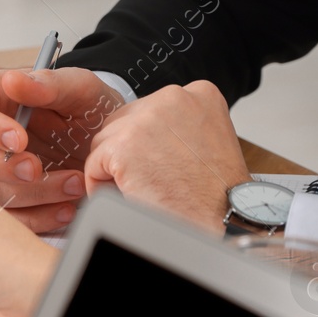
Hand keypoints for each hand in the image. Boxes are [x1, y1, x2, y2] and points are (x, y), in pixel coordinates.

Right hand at [0, 66, 123, 232]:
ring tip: (74, 184)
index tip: (19, 139)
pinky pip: (7, 216)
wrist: (109, 145)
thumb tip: (13, 80)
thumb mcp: (80, 89)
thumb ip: (49, 83)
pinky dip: (38, 217)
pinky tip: (66, 207)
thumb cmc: (89, 110)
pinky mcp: (6, 198)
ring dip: (31, 193)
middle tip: (35, 169)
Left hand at [84, 80, 247, 234]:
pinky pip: (94, 165)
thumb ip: (178, 125)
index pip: (149, 109)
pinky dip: (102, 185)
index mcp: (199, 94)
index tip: (160, 160)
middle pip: (123, 121)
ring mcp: (146, 120)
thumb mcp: (209, 140)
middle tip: (150, 179)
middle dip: (128, 151)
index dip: (148, 141)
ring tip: (144, 189)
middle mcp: (172, 98)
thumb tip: (146, 130)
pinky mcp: (123, 146)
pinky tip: (129, 196)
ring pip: (105, 141)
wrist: (223, 222)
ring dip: (115, 168)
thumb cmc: (219, 192)